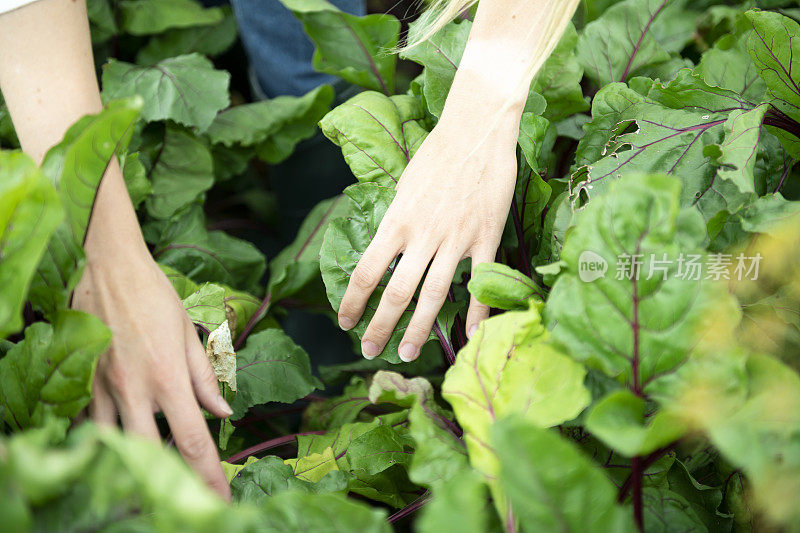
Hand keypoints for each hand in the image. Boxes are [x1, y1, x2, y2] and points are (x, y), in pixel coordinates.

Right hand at [73, 240, 232, 498]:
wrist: (107, 265)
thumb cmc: (154, 294)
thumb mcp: (188, 331)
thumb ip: (204, 376)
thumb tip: (223, 412)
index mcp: (168, 377)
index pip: (193, 439)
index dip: (210, 474)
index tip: (222, 497)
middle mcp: (135, 390)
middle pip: (151, 456)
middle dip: (172, 483)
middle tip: (191, 498)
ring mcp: (103, 389)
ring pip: (116, 446)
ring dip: (136, 464)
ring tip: (154, 476)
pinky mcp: (81, 383)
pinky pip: (90, 425)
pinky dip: (105, 440)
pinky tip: (119, 443)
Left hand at [336, 102, 519, 361]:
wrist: (477, 127)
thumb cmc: (437, 152)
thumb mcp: (404, 185)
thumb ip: (396, 220)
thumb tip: (387, 248)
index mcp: (396, 220)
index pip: (366, 271)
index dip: (353, 302)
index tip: (345, 322)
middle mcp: (422, 235)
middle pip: (396, 293)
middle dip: (380, 327)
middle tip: (369, 351)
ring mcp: (455, 239)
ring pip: (434, 296)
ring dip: (418, 330)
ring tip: (408, 353)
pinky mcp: (486, 237)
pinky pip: (480, 281)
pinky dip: (475, 311)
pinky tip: (469, 335)